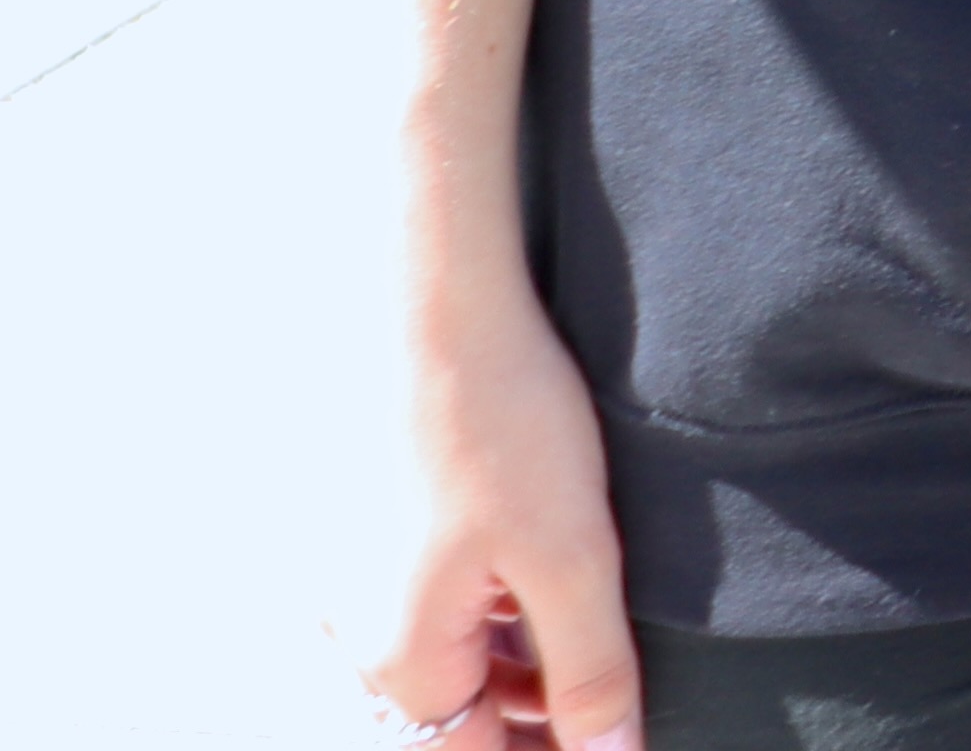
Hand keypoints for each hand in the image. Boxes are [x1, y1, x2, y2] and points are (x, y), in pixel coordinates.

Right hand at [375, 269, 640, 750]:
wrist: (418, 296)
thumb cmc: (499, 420)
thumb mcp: (573, 555)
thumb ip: (591, 671)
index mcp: (398, 657)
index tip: (604, 739)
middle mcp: (345, 629)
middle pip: (443, 708)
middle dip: (524, 710)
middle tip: (603, 695)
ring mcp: (333, 570)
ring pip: (426, 647)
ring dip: (497, 655)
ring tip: (574, 626)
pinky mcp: (341, 516)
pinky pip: (405, 589)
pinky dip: (468, 598)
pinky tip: (520, 557)